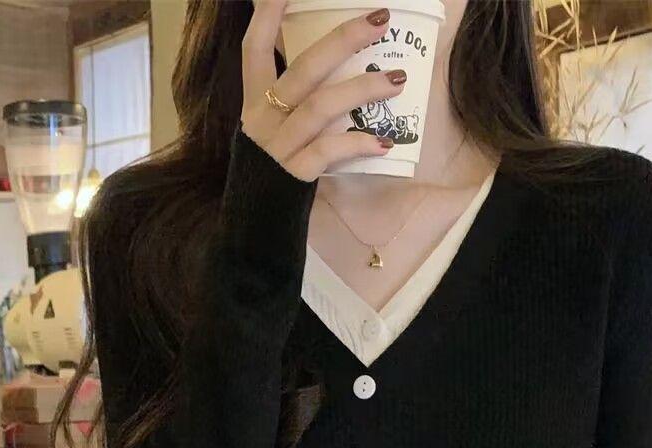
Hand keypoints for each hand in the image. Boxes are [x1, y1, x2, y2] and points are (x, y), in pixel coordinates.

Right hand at [241, 1, 407, 179]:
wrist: (256, 222)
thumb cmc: (272, 170)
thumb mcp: (273, 129)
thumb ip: (294, 101)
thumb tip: (335, 72)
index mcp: (255, 101)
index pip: (254, 49)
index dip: (267, 17)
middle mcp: (264, 118)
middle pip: (304, 69)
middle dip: (343, 40)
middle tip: (380, 21)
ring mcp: (280, 145)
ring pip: (322, 106)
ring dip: (363, 89)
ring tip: (396, 80)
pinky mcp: (295, 172)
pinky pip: (330, 151)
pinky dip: (359, 144)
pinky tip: (385, 141)